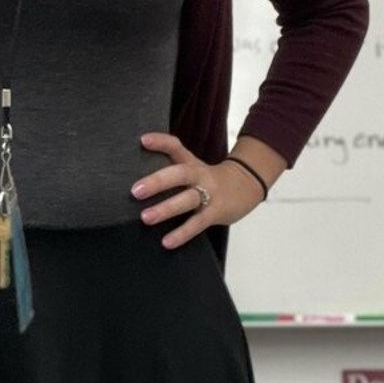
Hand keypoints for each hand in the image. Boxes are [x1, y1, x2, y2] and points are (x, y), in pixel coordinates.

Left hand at [131, 132, 265, 249]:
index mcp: (191, 163)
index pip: (176, 147)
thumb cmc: (211, 180)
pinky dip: (182, 233)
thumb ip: (171, 170)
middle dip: (157, 182)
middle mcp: (199, 175)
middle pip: (179, 174)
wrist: (248, 185)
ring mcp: (209, 194)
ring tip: (146, 218)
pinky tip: (167, 242)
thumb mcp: (194, 168)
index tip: (143, 140)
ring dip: (166, 209)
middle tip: (135, 191)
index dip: (160, 142)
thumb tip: (137, 182)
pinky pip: (198, 223)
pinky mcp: (216, 212)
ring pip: (187, 200)